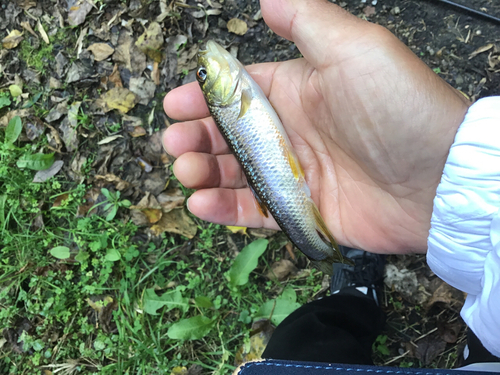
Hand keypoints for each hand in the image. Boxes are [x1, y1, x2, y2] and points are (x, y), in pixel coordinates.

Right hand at [162, 0, 469, 253]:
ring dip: (204, 172)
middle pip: (229, 134)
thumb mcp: (355, 49)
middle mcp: (292, 131)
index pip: (238, 91)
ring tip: (185, 172)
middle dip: (196, 137)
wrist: (438, 177)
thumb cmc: (398, 108)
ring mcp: (296, 172)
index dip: (203, 97)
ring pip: (236, 173)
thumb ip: (308, 22)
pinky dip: (226, 209)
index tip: (175, 104)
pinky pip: (255, 210)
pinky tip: (202, 203)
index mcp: (297, 90)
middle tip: (175, 144)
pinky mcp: (303, 209)